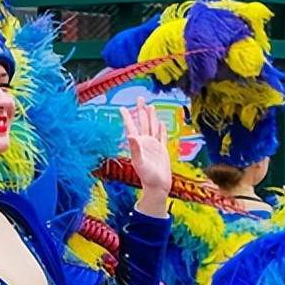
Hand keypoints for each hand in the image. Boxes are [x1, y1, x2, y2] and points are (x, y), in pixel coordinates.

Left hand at [123, 98, 170, 217]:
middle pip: (143, 122)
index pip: (131, 127)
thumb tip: (131, 135)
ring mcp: (154, 146)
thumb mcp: (140, 163)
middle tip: (140, 98)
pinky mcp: (162, 150)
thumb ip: (135, 149)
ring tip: (150, 106)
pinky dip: (161, 129)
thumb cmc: (148, 177)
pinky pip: (162, 136)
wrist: (158, 187)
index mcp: (138, 144)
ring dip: (151, 117)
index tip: (122, 107)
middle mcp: (145, 143)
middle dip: (141, 110)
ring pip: (153, 127)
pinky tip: (161, 122)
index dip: (127, 117)